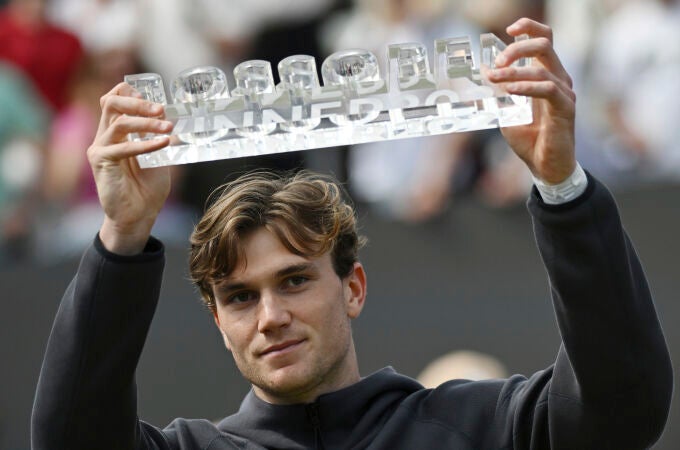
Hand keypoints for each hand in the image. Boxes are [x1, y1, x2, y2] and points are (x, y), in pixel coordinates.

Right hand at [87, 83, 173, 254]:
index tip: (156, 100)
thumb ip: (159, 136)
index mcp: (116, 131)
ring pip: (119, 123)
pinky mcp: (100, 161)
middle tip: (162, 109)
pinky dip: (145, 144)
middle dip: (138, 102)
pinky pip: (122, 148)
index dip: (131, 92)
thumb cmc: (148, 187)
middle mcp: (105, 135)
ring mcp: (100, 147)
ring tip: (168, 128)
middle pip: (112, 103)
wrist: (139, 215)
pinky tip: (163, 144)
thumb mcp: (159, 156)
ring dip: (146, 123)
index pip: (114, 99)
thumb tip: (175, 118)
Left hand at [487, 18, 575, 183]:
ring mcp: (564, 93)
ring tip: (493, 79)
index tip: (509, 29)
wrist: (545, 168)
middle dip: (517, 48)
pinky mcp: (565, 108)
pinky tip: (509, 91)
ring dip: (514, 73)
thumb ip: (497, 91)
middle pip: (544, 45)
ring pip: (542, 68)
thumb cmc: (529, 140)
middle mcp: (559, 79)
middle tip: (497, 62)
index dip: (529, 29)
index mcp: (547, 76)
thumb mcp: (506, 111)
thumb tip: (484, 69)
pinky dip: (526, 87)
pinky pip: (547, 89)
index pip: (544, 40)